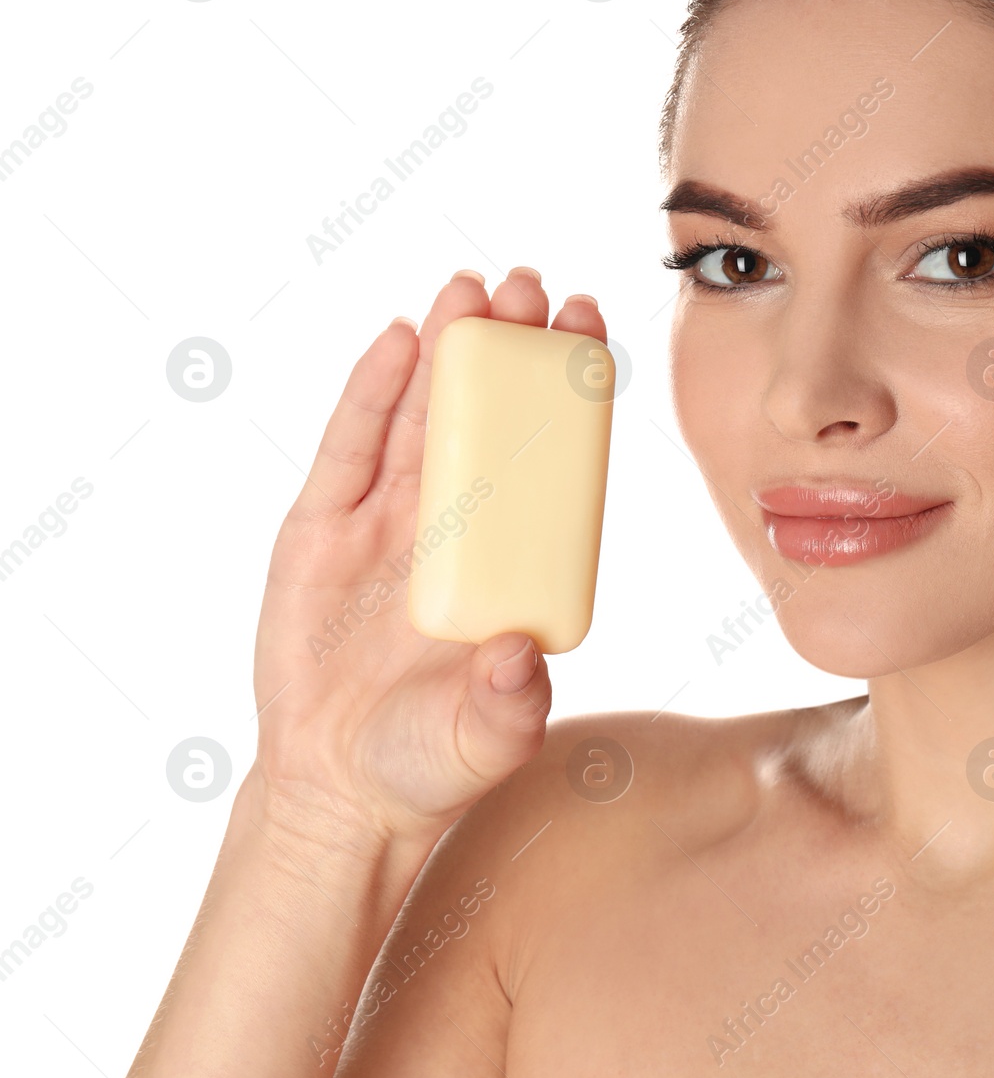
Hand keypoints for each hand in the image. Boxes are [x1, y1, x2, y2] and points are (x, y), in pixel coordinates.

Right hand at [248, 268, 607, 842]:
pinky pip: (350, 448)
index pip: (550, 463)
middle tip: (528, 285)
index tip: (588, 327)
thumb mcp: (484, 742)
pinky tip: (397, 341)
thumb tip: (519, 658)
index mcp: (513, 564)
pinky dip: (370, 394)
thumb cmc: (428, 765)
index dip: (567, 396)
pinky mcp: (321, 530)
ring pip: (422, 419)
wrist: (337, 792)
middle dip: (508, 350)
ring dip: (445, 352)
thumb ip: (508, 706)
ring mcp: (387, 524)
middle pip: (489, 421)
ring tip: (468, 291)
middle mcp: (458, 530)